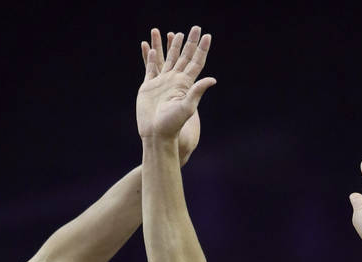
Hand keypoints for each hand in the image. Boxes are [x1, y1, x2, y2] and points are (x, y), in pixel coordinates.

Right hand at [137, 25, 214, 143]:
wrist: (155, 134)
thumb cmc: (172, 124)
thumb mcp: (187, 107)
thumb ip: (197, 91)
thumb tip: (213, 79)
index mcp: (185, 84)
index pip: (196, 62)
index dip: (202, 49)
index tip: (207, 35)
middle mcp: (175, 81)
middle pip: (184, 57)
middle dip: (189, 42)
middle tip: (195, 28)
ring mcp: (162, 83)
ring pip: (167, 59)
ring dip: (170, 46)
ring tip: (173, 33)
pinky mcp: (148, 87)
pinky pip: (151, 69)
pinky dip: (151, 58)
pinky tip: (153, 50)